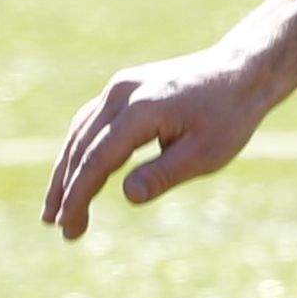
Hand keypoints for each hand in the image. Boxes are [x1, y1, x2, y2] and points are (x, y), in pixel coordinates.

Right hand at [45, 0, 296, 239]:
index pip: (97, 159)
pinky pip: (91, 122)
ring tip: (56, 208)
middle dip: (66, 189)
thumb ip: (164, 174)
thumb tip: (128, 195)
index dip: (79, 195)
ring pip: (80, 133)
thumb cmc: (229, 116)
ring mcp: (120, 87)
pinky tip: (75, 175)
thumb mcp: (205, 153)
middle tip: (58, 226)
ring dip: (65, 171)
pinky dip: (79, 150)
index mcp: (141, 110)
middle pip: (80, 146)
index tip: (68, 225)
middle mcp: (122, 93)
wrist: (241, 71)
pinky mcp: (124, 88)